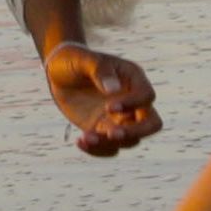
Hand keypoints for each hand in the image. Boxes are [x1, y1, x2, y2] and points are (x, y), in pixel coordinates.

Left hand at [41, 42, 158, 156]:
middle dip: (135, 132)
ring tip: (85, 137)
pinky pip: (111, 148)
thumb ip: (100, 71)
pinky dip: (98, 150)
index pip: (146, 96)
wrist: (58, 73)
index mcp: (133, 78)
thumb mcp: (83, 60)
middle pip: (152, 124)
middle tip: (111, 134)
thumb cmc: (73, 60)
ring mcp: (120, 118)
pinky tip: (80, 141)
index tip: (108, 107)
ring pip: (130, 141)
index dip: (132, 104)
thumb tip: (114, 90)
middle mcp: (133, 101)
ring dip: (109, 143)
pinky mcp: (105, 130)